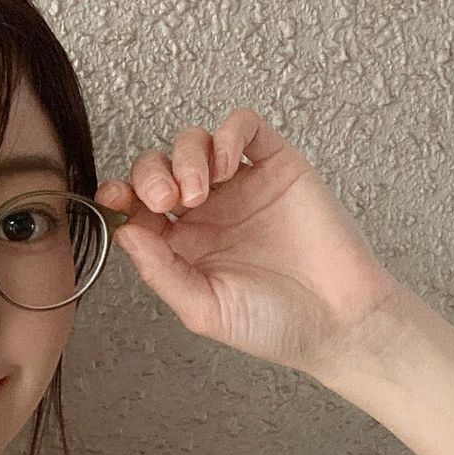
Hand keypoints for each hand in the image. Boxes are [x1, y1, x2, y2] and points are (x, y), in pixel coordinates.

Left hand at [94, 108, 408, 382]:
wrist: (338, 322)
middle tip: (165, 201)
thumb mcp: (204, 309)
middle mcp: (207, 213)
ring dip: (185, 157)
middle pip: (158, 168)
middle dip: (150, 175)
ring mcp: (240, 187)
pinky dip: (227, 134)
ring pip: (195, 142)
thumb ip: (161, 272)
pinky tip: (225, 163)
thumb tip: (123, 232)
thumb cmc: (275, 325)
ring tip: (199, 191)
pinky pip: (245, 129)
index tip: (114, 199)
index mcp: (182, 246)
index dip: (120, 196)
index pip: (137, 207)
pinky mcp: (276, 167)